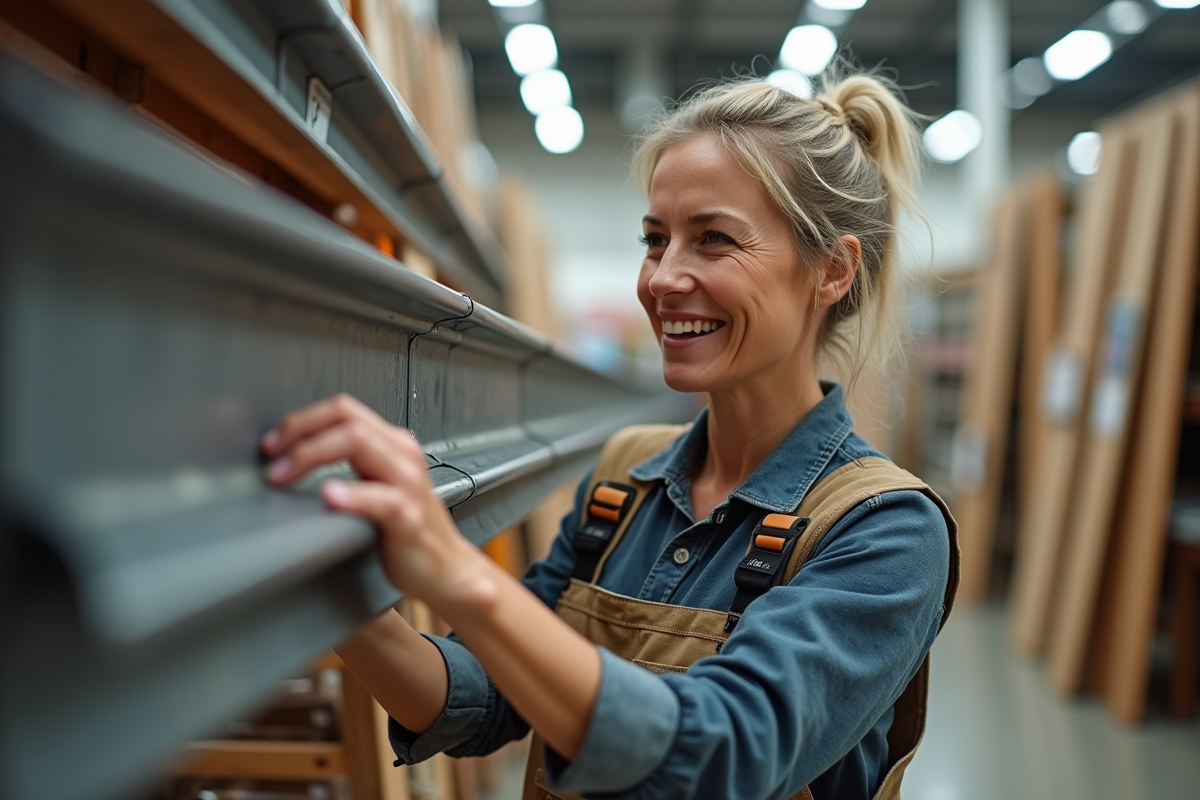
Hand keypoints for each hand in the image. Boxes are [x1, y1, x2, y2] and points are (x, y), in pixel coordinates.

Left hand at [260, 394, 496, 608]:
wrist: (444, 568)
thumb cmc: (406, 529)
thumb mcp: (376, 483)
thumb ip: (348, 463)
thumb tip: (292, 456)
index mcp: (392, 443)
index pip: (343, 409)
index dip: (301, 420)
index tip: (272, 443)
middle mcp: (401, 455)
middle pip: (346, 418)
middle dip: (300, 431)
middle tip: (271, 457)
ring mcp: (407, 484)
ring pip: (359, 443)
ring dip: (312, 454)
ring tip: (284, 475)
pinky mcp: (409, 518)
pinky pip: (382, 498)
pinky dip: (353, 494)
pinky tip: (329, 497)